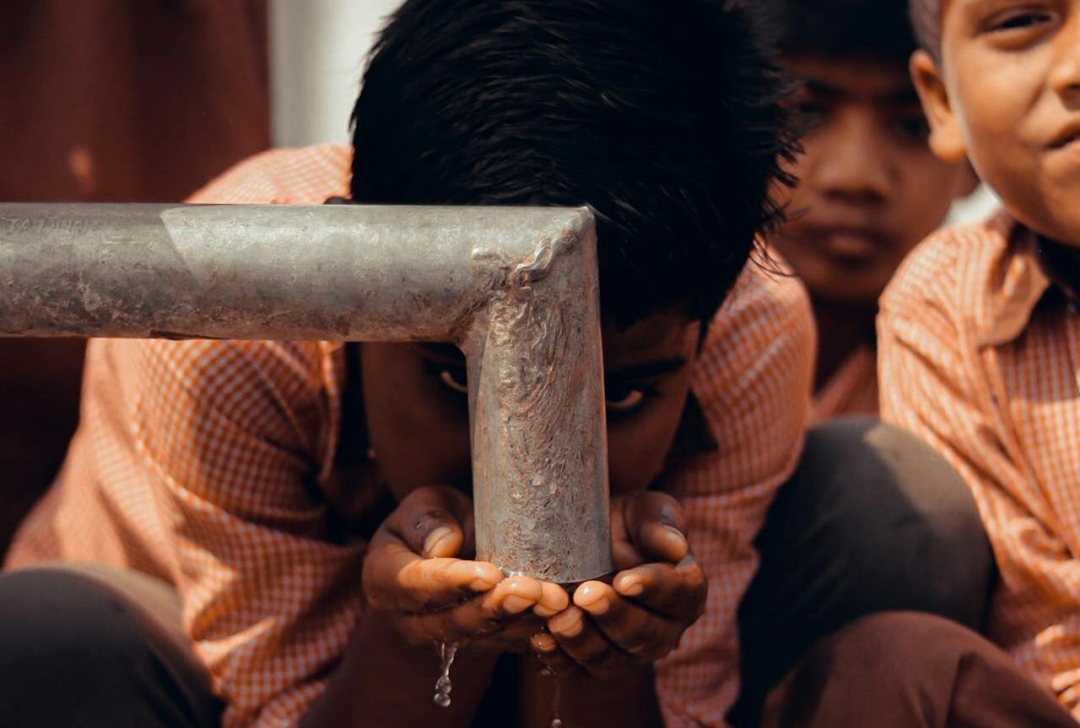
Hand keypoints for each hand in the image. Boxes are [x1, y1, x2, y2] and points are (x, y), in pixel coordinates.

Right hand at [362, 485, 568, 650]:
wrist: (447, 544)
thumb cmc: (434, 517)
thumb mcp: (425, 504)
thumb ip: (427, 520)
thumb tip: (444, 545)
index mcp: (384, 579)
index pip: (416, 585)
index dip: (454, 581)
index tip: (490, 573)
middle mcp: (408, 619)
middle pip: (452, 622)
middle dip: (496, 608)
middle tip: (533, 590)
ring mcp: (441, 638)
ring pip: (482, 639)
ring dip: (522, 622)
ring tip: (555, 602)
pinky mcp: (474, 644)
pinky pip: (503, 644)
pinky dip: (533, 632)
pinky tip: (560, 618)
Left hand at [532, 491, 706, 675]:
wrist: (588, 540)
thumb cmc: (625, 522)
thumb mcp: (645, 510)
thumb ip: (659, 525)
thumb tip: (675, 547)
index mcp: (685, 590)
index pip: (679, 595)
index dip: (653, 589)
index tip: (624, 580)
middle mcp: (664, 630)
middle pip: (646, 635)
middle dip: (614, 617)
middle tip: (585, 594)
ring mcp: (628, 652)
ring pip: (611, 659)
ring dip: (583, 641)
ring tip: (559, 617)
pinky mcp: (594, 662)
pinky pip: (578, 670)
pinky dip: (558, 659)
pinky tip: (539, 638)